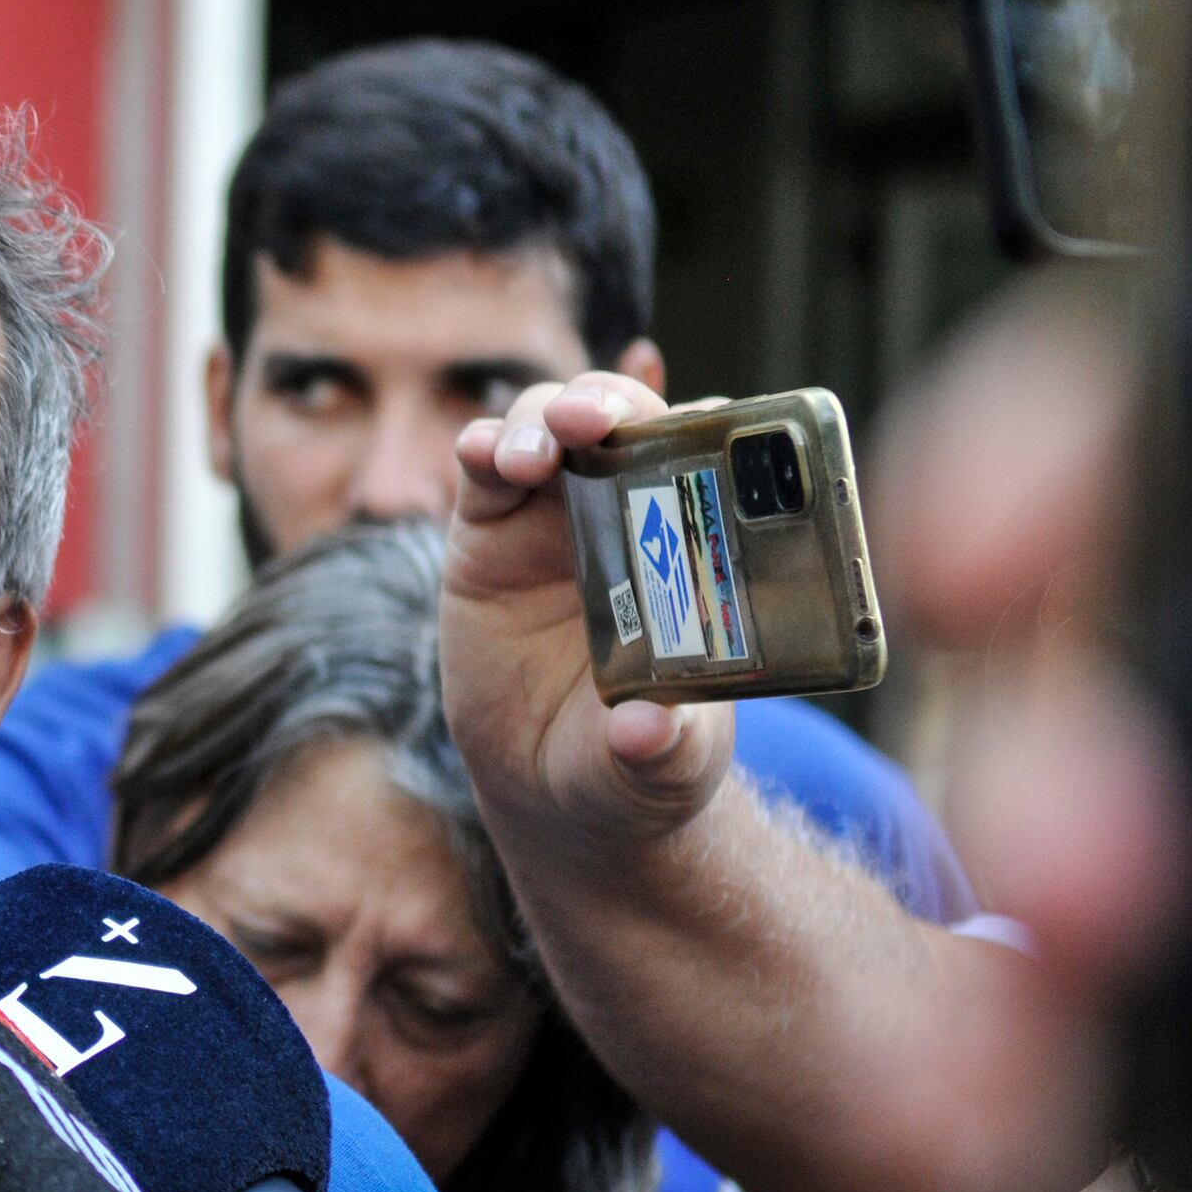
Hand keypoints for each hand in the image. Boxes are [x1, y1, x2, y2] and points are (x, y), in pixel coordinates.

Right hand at [442, 373, 736, 853]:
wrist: (554, 787)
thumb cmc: (634, 761)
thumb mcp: (664, 767)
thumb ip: (663, 750)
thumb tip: (649, 733)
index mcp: (694, 549)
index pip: (708, 460)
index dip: (701, 429)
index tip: (696, 426)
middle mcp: (629, 514)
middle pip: (625, 421)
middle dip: (611, 404)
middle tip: (593, 422)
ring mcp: (554, 516)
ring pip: (551, 427)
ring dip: (542, 421)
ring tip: (530, 456)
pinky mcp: (488, 532)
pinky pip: (483, 470)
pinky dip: (482, 446)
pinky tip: (483, 455)